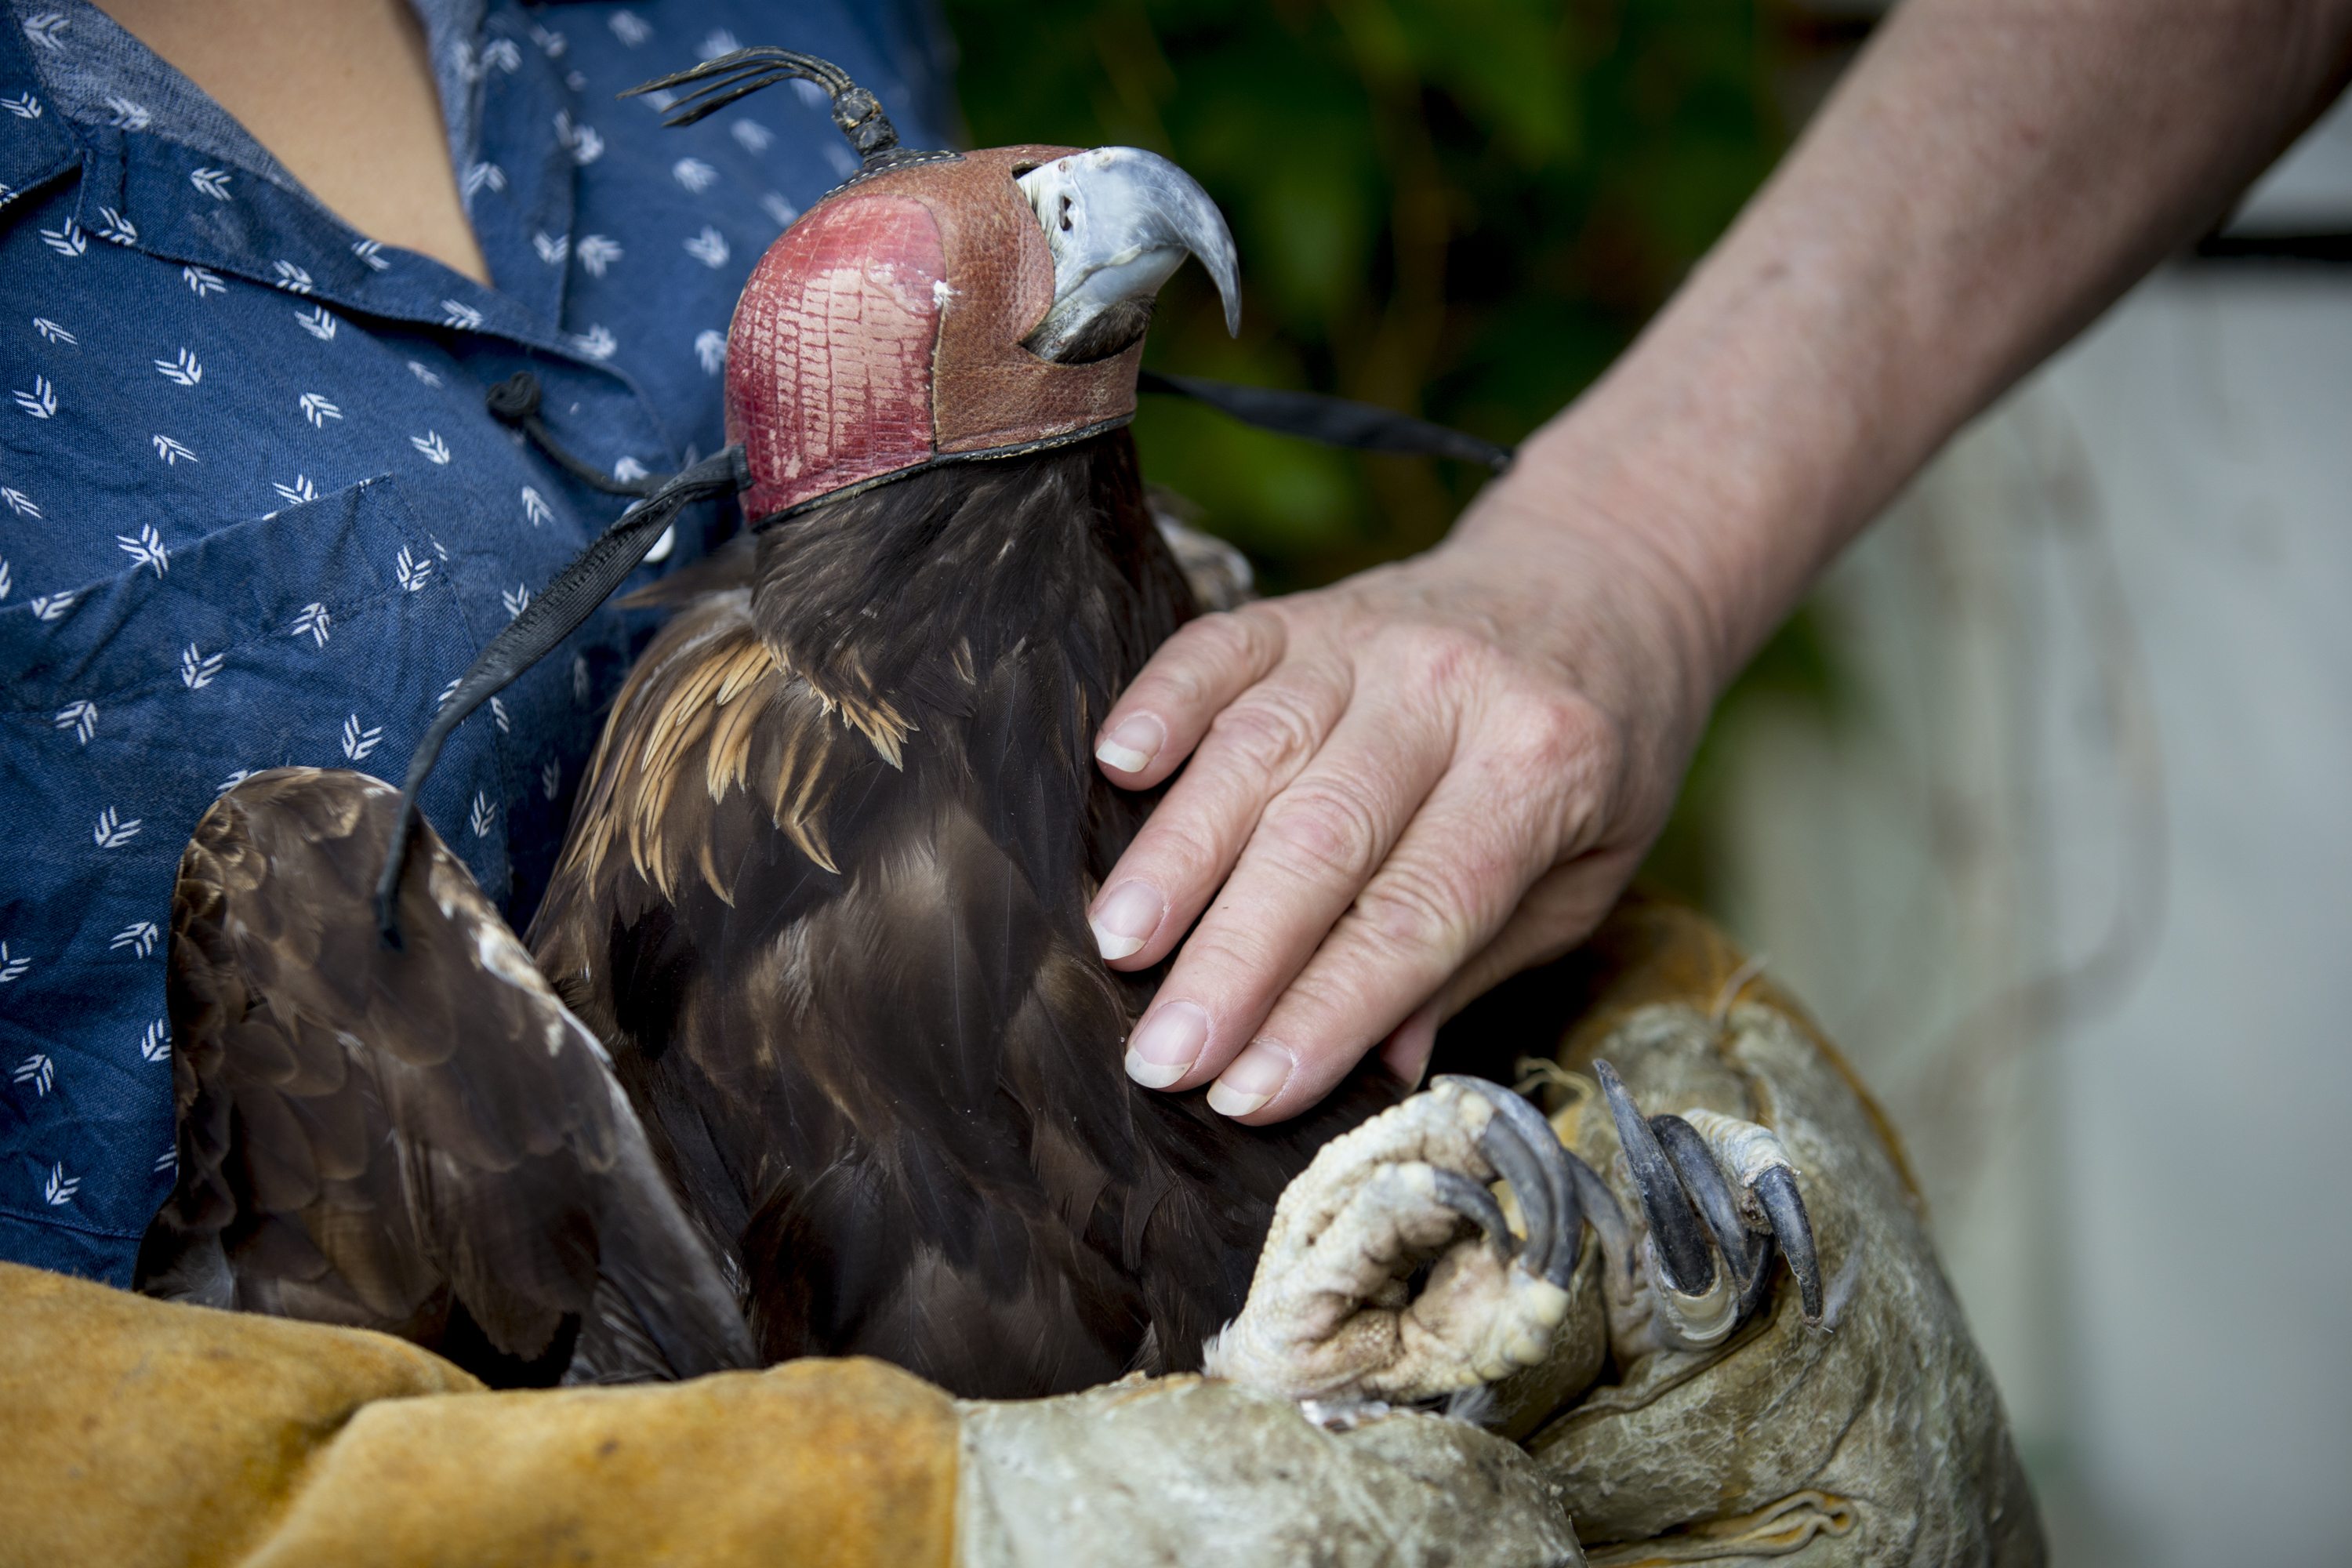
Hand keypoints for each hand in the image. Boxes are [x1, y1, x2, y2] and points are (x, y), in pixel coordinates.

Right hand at [1088, 488, 1716, 1122]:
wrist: (1604, 578)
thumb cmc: (1595, 752)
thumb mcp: (1584, 874)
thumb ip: (1474, 962)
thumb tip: (1378, 1072)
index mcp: (1542, 769)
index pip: (1417, 914)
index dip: (1327, 1012)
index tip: (1249, 1095)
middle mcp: (1452, 693)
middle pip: (1323, 840)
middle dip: (1233, 960)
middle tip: (1162, 1056)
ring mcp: (1371, 639)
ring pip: (1255, 750)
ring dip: (1177, 855)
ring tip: (1117, 946)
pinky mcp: (1307, 609)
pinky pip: (1218, 648)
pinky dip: (1162, 701)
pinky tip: (1115, 767)